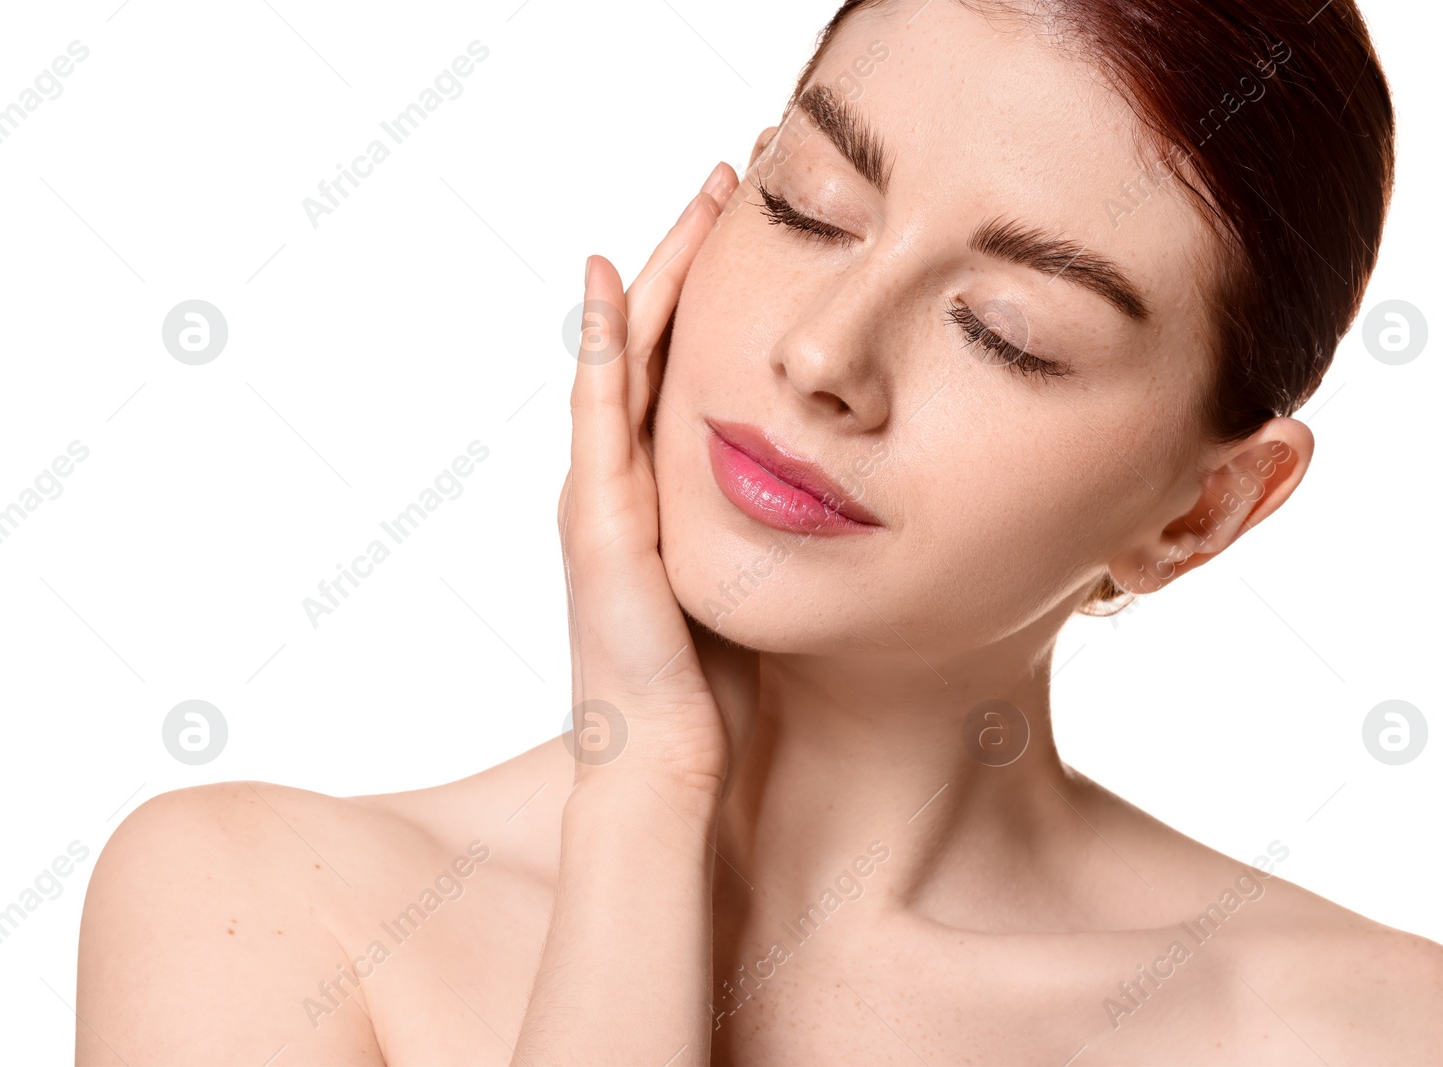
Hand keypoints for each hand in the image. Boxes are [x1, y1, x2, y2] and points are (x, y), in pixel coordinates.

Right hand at [557, 161, 752, 804]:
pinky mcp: (594, 521)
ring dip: (656, 272)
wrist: (669, 766)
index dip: (718, 291)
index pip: (688, 365)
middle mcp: (621, 479)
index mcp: (661, 490)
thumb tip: (848, 483)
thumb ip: (783, 523)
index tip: (766, 223)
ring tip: (696, 197)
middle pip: (655, 339)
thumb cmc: (721, 690)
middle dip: (691, 256)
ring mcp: (599, 495)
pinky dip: (596, 344)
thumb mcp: (761, 577)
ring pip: (624, 356)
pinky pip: (595, 413)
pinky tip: (604, 280)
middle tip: (728, 177)